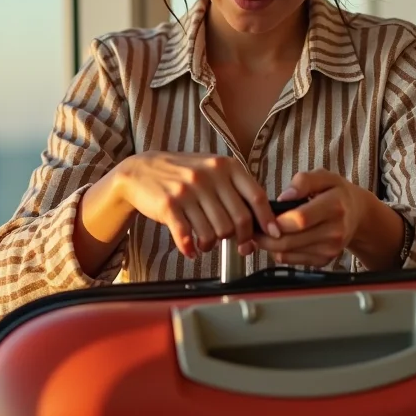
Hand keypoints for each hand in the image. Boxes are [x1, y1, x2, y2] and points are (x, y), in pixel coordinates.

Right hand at [115, 152, 279, 258]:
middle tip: (235, 244)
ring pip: (215, 232)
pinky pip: (188, 236)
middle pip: (238, 220)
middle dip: (240, 238)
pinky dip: (191, 249)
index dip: (267, 219)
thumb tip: (260, 221)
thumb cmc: (183, 174)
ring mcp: (188, 190)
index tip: (273, 234)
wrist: (141, 170)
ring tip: (205, 242)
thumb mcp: (213, 170)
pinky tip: (190, 249)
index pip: (256, 196)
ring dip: (212, 244)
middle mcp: (209, 176)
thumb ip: (235, 190)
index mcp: (225, 166)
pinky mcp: (169, 205)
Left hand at [255, 169, 367, 267]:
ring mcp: (329, 250)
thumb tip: (285, 196)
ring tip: (261, 231)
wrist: (357, 215)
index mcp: (334, 206)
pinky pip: (291, 261)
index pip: (301, 219)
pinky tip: (276, 239)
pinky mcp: (323, 261)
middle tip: (253, 225)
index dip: (278, 220)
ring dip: (269, 244)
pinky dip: (278, 251)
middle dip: (265, 235)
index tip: (263, 215)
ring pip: (287, 253)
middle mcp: (334, 232)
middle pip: (290, 241)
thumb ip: (304, 181)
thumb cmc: (336, 193)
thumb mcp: (324, 176)